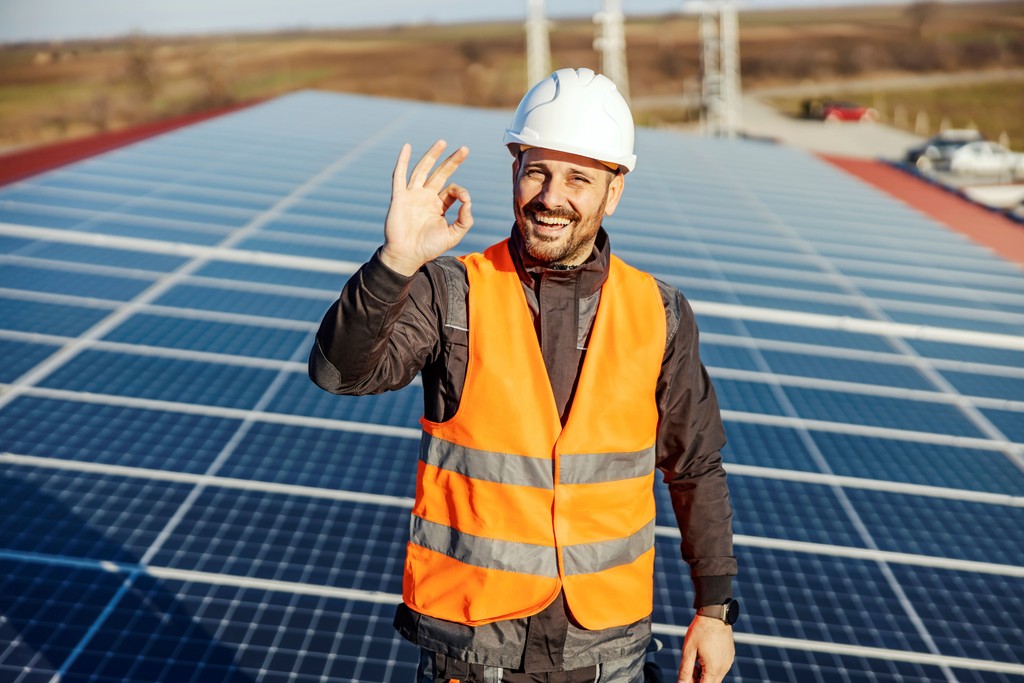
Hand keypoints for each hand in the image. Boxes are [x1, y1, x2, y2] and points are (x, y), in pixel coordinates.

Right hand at [380, 140, 473, 275]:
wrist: (407, 256)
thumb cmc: (428, 247)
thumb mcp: (453, 235)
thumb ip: (465, 220)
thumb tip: (468, 201)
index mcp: (438, 205)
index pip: (451, 190)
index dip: (460, 192)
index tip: (464, 199)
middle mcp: (425, 197)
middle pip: (440, 173)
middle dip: (452, 161)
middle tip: (465, 149)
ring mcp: (412, 195)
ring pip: (422, 170)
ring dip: (432, 155)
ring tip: (443, 142)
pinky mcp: (399, 197)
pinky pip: (399, 176)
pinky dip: (402, 161)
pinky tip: (406, 147)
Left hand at [677, 615, 734, 682]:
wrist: (714, 614)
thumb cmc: (701, 630)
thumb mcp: (689, 650)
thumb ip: (685, 670)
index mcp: (714, 669)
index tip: (686, 680)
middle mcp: (724, 668)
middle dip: (698, 680)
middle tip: (688, 672)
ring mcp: (728, 662)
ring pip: (715, 676)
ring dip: (704, 674)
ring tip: (694, 661)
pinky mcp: (729, 656)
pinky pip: (720, 668)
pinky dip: (710, 667)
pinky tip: (702, 657)